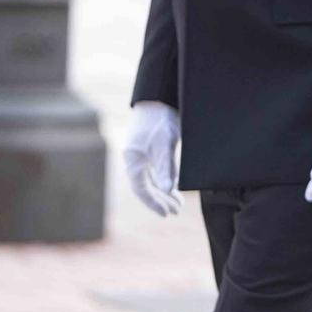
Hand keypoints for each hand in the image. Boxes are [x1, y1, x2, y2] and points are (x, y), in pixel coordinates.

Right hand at [122, 101, 182, 217]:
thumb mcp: (165, 144)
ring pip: (150, 180)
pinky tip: (173, 186)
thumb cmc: (160, 120)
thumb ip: (166, 168)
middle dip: (161, 200)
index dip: (154, 203)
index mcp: (133, 160)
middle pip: (146, 187)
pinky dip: (163, 180)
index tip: (167, 213)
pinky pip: (153, 171)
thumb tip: (167, 190)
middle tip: (176, 211)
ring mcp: (140, 154)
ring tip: (178, 203)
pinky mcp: (147, 149)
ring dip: (164, 192)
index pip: (142, 189)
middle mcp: (134, 159)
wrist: (159, 97)